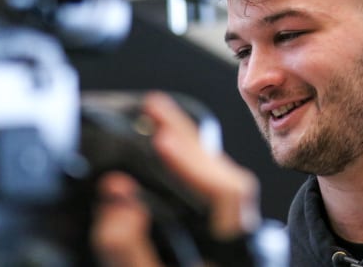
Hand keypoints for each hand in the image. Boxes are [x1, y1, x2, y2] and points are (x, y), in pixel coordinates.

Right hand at [92, 91, 259, 265]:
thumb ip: (131, 251)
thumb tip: (119, 203)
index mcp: (236, 254)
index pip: (227, 195)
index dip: (193, 164)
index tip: (160, 140)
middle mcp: (243, 244)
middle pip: (228, 180)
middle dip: (189, 141)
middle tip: (154, 111)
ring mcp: (237, 242)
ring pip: (224, 186)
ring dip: (192, 153)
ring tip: (158, 125)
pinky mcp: (225, 243)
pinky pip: (215, 199)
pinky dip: (192, 174)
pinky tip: (172, 162)